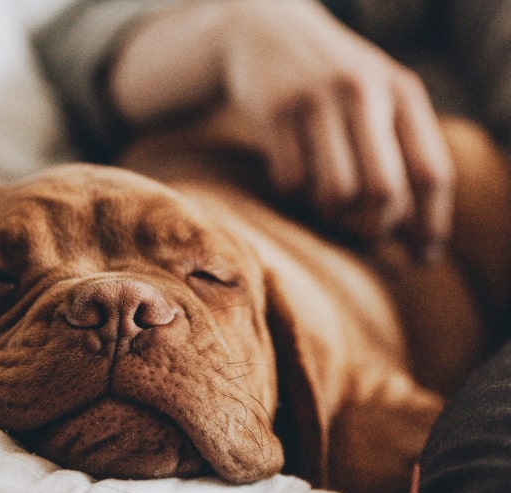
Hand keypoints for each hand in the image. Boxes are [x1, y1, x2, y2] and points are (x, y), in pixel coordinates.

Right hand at [110, 0, 453, 258]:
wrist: (264, 34)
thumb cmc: (329, 85)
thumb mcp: (376, 99)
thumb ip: (400, 153)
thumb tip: (419, 238)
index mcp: (401, 91)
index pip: (430, 174)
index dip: (430, 224)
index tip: (423, 256)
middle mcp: (363, 92)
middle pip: (384, 192)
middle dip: (375, 229)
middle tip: (366, 237)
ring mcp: (316, 101)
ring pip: (335, 193)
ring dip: (331, 216)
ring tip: (328, 208)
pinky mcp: (274, 113)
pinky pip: (291, 183)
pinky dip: (294, 196)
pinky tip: (294, 179)